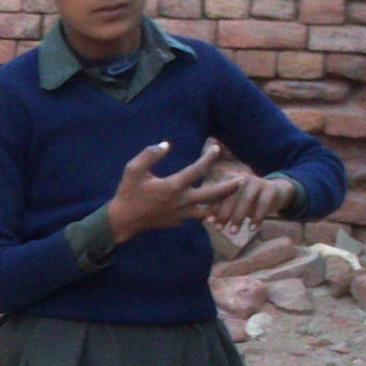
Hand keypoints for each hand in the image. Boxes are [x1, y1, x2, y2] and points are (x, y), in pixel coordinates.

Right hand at [103, 140, 242, 242]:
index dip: (209, 158)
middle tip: (242, 180)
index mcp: (173, 186)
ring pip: (208, 210)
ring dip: (221, 203)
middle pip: (212, 195)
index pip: (197, 170)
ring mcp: (181, 214)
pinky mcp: (178, 221)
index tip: (216, 149)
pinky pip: (196, 216)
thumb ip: (150, 154)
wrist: (123, 220)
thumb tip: (166, 144)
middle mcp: (181, 201)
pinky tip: (209, 205)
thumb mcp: (133, 169)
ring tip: (231, 197)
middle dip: (229, 187)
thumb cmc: (128, 193)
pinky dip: (205, 211)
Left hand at [204, 162, 301, 230]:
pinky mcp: (271, 188)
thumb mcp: (235, 203)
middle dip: (224, 213)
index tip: (210, 223)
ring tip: (233, 232)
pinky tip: (252, 229)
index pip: (220, 194)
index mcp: (230, 179)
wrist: (275, 192)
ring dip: (238, 216)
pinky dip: (257, 218)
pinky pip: (263, 204)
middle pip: (231, 195)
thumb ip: (221, 209)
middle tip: (220, 229)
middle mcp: (242, 178)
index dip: (214, 208)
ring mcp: (257, 181)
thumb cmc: (248, 200)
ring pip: (246, 199)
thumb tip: (208, 221)